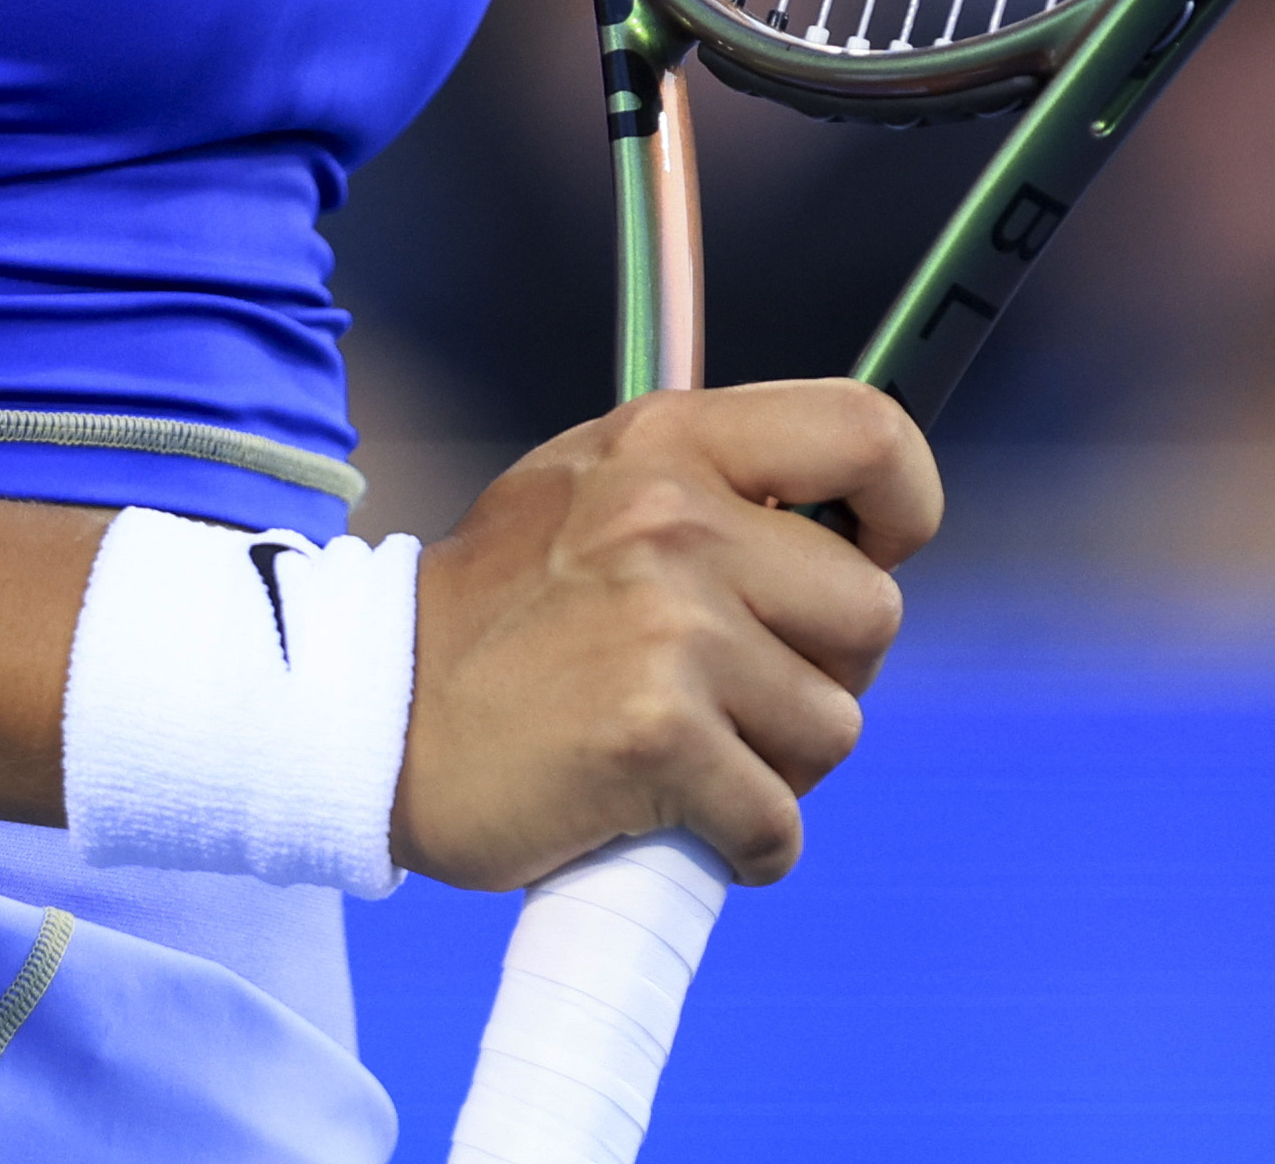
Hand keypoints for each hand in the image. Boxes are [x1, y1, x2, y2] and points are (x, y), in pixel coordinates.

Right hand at [394, 381, 938, 891]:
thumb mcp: (587, 490)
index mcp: (666, 442)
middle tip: (724, 690)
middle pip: (871, 613)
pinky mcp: (658, 738)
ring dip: (775, 765)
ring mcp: (669, 628)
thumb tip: (844, 523)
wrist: (369, 715)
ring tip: (682, 749)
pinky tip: (670, 816)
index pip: (867, 430)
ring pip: (834, 728)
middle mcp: (675, 518)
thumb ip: (704, 488)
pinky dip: (740, 843)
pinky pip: (778, 821)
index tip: (877, 551)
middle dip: (819, 672)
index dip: (904, 503)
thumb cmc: (492, 618)